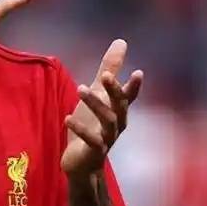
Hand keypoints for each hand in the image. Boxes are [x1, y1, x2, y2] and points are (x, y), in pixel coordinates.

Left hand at [60, 39, 143, 178]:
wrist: (82, 164)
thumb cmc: (91, 125)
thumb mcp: (97, 94)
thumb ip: (108, 70)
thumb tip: (121, 42)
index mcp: (118, 110)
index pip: (128, 96)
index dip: (133, 86)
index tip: (138, 72)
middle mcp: (116, 124)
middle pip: (120, 106)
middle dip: (114, 91)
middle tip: (105, 75)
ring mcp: (107, 139)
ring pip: (107, 121)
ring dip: (95, 104)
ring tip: (80, 89)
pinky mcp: (94, 152)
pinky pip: (91, 140)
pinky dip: (81, 129)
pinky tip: (67, 118)